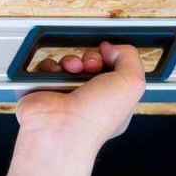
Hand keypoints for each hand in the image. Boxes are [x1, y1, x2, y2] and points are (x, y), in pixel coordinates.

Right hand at [15, 42, 145, 145]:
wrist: (62, 127)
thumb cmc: (96, 117)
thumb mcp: (132, 83)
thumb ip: (130, 57)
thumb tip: (111, 48)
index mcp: (112, 102)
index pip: (114, 71)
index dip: (112, 59)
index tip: (109, 57)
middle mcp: (89, 99)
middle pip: (91, 64)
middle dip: (92, 59)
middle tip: (90, 66)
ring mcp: (65, 95)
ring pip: (68, 64)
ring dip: (71, 61)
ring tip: (72, 71)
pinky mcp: (44, 91)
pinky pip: (46, 68)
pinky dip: (50, 68)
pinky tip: (56, 77)